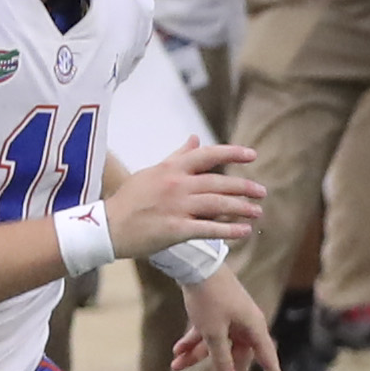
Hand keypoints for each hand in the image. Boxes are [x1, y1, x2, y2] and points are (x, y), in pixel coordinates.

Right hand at [100, 136, 262, 256]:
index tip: (253, 155)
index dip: (232, 153)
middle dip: (244, 187)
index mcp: (171, 168)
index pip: (207, 154)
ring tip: (257, 212)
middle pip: (219, 183)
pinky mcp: (176, 229)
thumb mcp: (152, 172)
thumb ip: (177, 156)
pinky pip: (209, 229)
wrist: (107, 227)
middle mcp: (176, 184)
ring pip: (218, 205)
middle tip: (262, 191)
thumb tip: (195, 138)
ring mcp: (176, 207)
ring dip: (242, 208)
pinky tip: (244, 232)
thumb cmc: (130, 199)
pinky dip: (230, 231)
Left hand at [173, 268, 279, 370]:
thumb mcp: (213, 332)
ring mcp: (230, 319)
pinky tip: (176, 351)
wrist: (196, 264)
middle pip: (238, 359)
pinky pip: (206, 334)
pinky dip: (193, 342)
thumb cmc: (210, 297)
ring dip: (197, 357)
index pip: (268, 361)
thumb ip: (221, 359)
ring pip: (217, 347)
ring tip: (176, 366)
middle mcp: (246, 326)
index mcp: (254, 329)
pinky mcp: (215, 313)